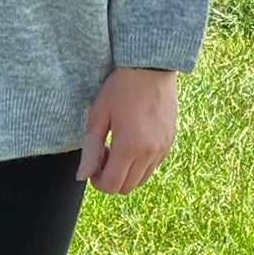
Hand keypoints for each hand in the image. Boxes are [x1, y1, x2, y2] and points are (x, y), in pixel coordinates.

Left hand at [77, 66, 177, 194]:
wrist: (152, 67)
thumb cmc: (122, 87)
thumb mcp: (99, 114)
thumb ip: (91, 148)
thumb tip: (83, 175)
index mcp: (129, 146)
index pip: (112, 185)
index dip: (97, 182)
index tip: (93, 165)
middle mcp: (149, 152)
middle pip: (127, 187)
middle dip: (111, 178)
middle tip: (104, 155)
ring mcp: (162, 148)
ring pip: (142, 179)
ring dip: (126, 173)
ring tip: (118, 148)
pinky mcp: (169, 142)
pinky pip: (153, 166)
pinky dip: (140, 164)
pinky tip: (133, 143)